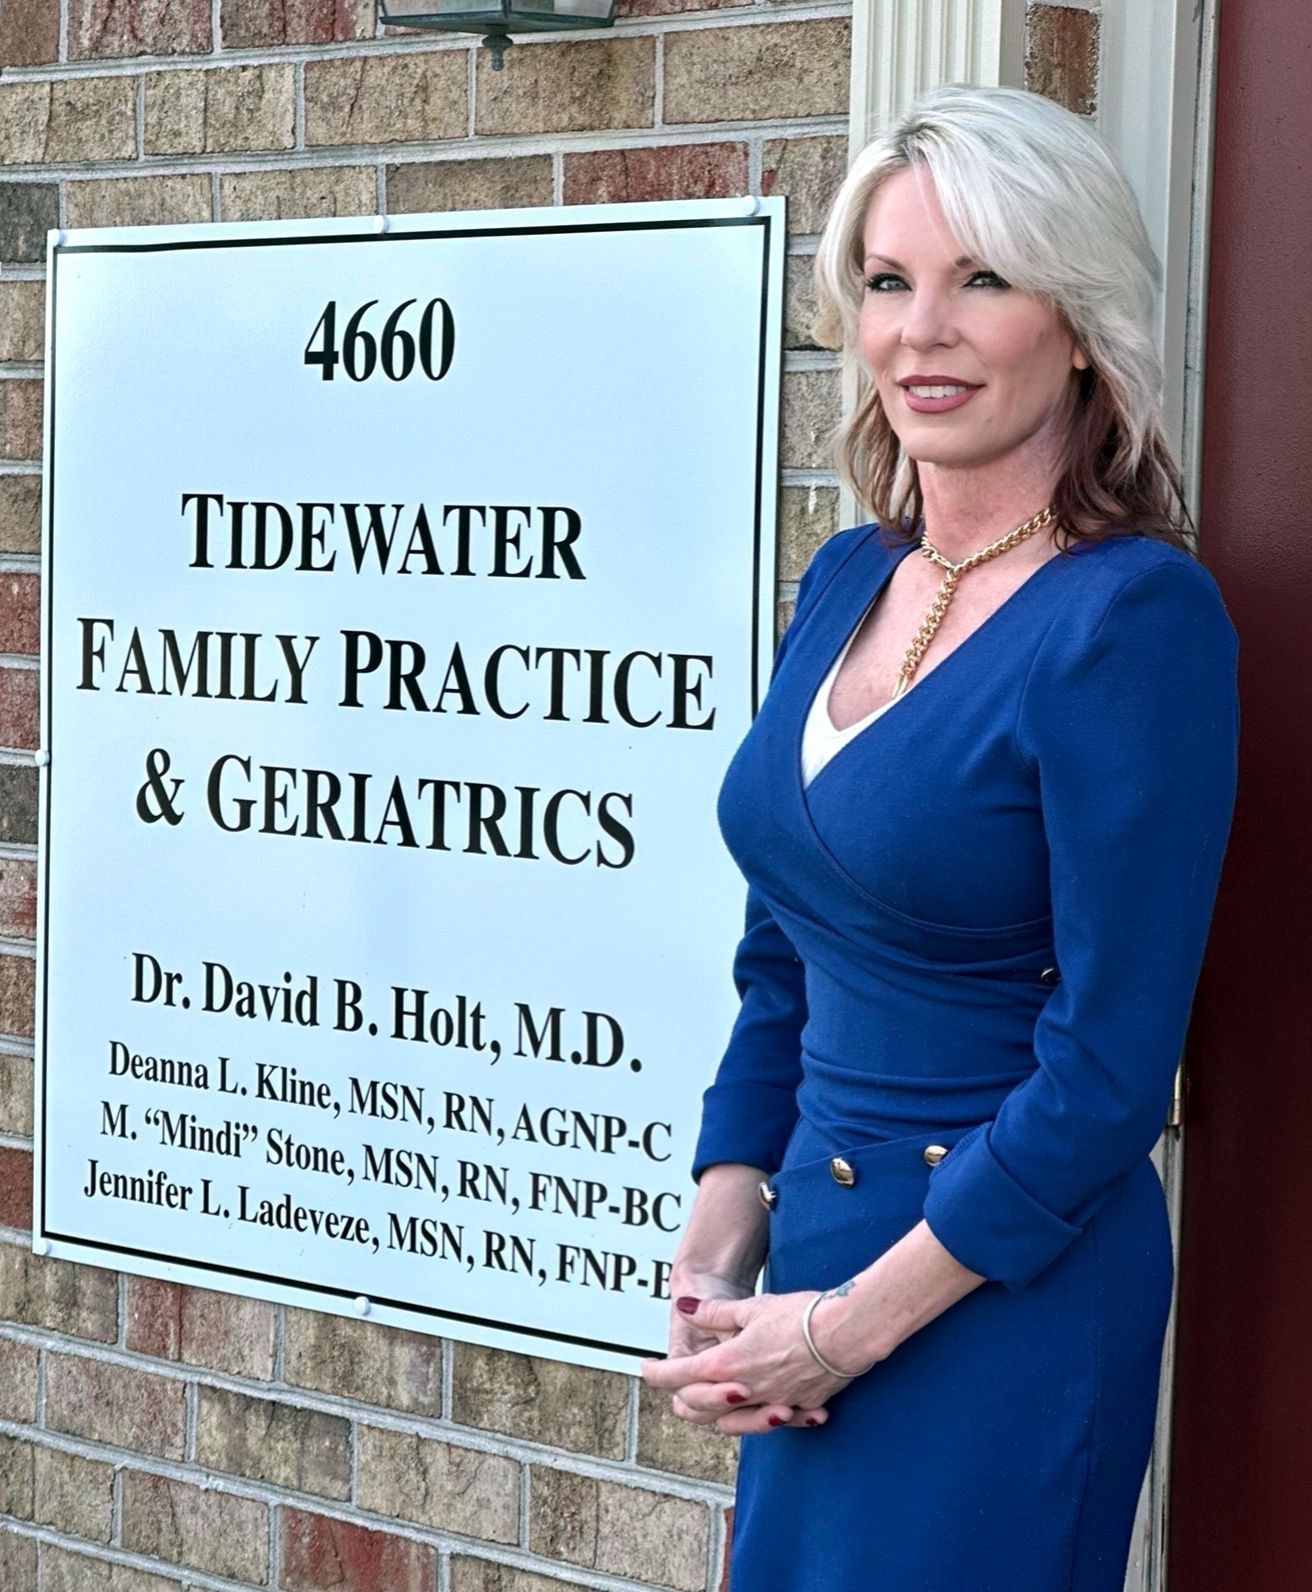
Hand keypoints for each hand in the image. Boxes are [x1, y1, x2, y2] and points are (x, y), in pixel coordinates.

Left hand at [641, 1289, 860, 1434]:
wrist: (846, 1331)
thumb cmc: (799, 1315)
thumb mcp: (752, 1307)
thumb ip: (715, 1313)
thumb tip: (684, 1308)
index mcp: (728, 1364)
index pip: (679, 1376)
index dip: (658, 1373)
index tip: (645, 1368)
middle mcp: (746, 1391)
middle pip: (699, 1407)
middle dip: (683, 1396)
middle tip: (676, 1383)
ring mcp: (772, 1404)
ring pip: (731, 1422)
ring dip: (717, 1413)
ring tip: (715, 1398)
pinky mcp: (798, 1408)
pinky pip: (770, 1419)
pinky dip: (761, 1415)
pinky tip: (765, 1404)